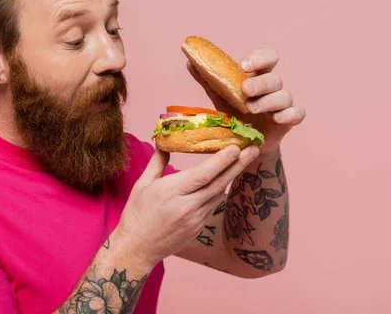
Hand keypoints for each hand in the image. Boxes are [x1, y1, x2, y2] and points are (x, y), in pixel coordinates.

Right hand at [115, 144, 259, 267]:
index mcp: (170, 192)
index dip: (221, 161)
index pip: (201, 175)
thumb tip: (164, 142)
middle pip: (218, 183)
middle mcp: (186, 207)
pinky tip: (224, 179)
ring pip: (218, 194)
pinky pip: (212, 205)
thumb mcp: (142, 185)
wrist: (137, 249)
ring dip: (231, 176)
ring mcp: (195, 220)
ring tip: (244, 158)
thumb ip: (157, 162)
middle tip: (254, 149)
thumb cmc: (137, 214)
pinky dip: (218, 190)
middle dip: (238, 164)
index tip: (236, 147)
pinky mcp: (199, 228)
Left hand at [186, 49, 305, 154]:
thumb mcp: (220, 96)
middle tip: (245, 90)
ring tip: (251, 108)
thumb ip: (208, 79)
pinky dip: (290, 114)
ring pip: (284, 95)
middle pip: (274, 78)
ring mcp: (282, 104)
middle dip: (260, 83)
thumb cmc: (234, 113)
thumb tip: (189, 60)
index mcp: (258, 77)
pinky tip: (278, 118)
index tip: (243, 65)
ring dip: (269, 100)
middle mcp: (272, 88)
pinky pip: (297, 113)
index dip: (259, 59)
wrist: (244, 141)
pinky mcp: (288, 120)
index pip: (267, 59)